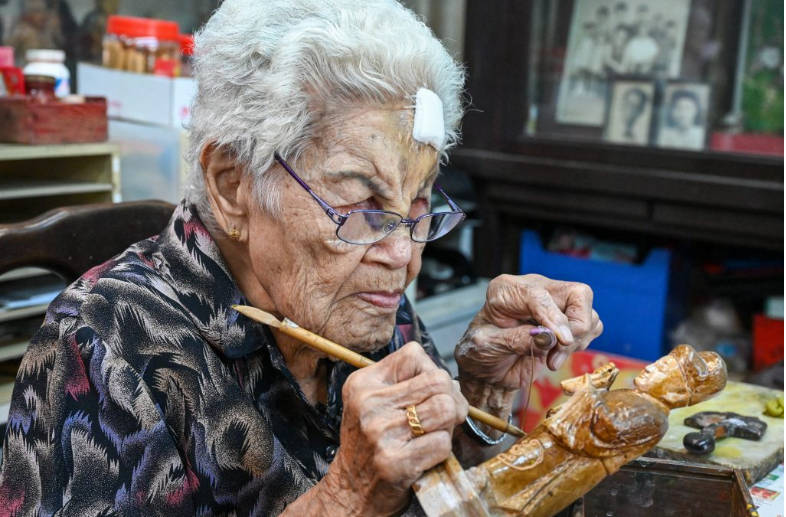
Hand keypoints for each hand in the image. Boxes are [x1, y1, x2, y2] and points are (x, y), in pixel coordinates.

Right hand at [320, 342, 467, 516]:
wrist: (350, 491)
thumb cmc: (369, 444)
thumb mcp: (373, 404)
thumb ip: (407, 385)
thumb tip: (452, 382)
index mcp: (363, 383)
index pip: (415, 354)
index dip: (432, 371)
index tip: (429, 393)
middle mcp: (369, 404)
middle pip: (438, 380)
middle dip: (452, 398)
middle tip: (446, 416)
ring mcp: (380, 433)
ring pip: (446, 408)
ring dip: (449, 425)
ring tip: (435, 434)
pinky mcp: (394, 462)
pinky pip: (443, 442)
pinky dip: (443, 450)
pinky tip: (427, 455)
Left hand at [455, 274, 602, 391]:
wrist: (486, 368)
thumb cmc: (480, 352)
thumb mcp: (487, 345)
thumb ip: (515, 340)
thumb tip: (549, 337)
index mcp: (506, 289)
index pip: (539, 294)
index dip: (554, 317)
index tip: (562, 341)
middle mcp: (535, 291)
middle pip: (577, 294)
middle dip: (576, 325)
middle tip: (560, 349)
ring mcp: (553, 306)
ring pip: (588, 312)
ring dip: (577, 340)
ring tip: (552, 358)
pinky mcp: (565, 323)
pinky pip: (591, 327)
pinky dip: (581, 344)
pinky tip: (557, 357)